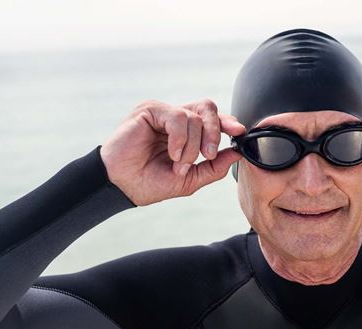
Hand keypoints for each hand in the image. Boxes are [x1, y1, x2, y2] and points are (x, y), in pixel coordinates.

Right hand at [100, 99, 245, 205]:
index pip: (211, 118)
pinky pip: (178, 117)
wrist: (121, 186)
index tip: (239, 132)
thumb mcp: (189, 180)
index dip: (227, 122)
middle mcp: (175, 119)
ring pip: (194, 117)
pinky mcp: (150, 110)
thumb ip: (214, 167)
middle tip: (209, 154)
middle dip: (215, 131)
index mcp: (185, 132)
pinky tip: (172, 154)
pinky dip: (180, 139)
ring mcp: (162, 113)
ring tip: (178, 164)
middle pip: (208, 108)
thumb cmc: (149, 183)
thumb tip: (237, 153)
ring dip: (192, 146)